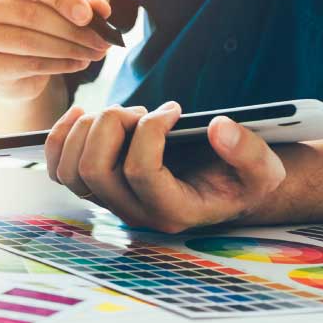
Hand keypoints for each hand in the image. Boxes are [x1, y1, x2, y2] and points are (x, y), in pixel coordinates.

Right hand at [0, 0, 112, 102]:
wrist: (9, 58)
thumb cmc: (36, 18)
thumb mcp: (61, 0)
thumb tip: (101, 8)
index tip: (89, 15)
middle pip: (31, 14)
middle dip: (73, 30)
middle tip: (103, 40)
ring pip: (31, 42)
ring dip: (70, 49)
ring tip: (95, 53)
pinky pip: (28, 65)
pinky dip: (60, 65)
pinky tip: (78, 63)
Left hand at [46, 102, 287, 232]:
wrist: (225, 188)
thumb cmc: (242, 178)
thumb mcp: (264, 169)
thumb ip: (248, 152)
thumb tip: (217, 127)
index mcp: (174, 212)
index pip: (141, 171)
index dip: (150, 131)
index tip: (175, 109)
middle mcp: (135, 213)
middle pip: (96, 169)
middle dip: (113, 125)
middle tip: (141, 109)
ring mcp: (111, 202)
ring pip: (72, 170)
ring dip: (89, 129)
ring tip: (123, 112)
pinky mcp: (97, 188)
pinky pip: (58, 168)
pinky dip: (62, 137)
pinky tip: (82, 114)